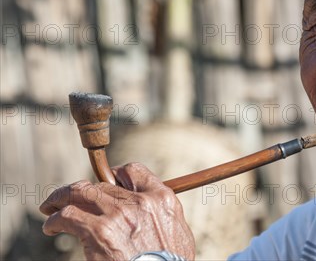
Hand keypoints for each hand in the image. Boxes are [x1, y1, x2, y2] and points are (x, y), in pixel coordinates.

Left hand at [39, 163, 194, 259]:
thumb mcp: (177, 231)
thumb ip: (162, 215)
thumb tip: (151, 213)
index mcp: (161, 198)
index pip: (132, 171)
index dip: (114, 174)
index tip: (105, 183)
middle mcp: (140, 201)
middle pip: (101, 184)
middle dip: (83, 192)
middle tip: (70, 199)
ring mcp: (118, 214)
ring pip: (79, 192)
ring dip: (61, 199)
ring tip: (51, 207)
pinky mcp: (99, 231)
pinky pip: (67, 215)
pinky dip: (54, 220)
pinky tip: (51, 227)